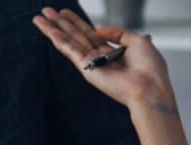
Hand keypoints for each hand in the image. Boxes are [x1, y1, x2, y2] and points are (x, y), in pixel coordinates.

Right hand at [33, 7, 172, 107]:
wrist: (150, 88)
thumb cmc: (150, 70)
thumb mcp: (137, 41)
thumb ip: (118, 32)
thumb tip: (99, 27)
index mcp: (112, 52)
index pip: (89, 34)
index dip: (76, 22)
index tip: (64, 12)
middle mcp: (99, 59)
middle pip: (75, 36)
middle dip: (60, 23)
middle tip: (46, 11)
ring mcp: (92, 65)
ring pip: (69, 42)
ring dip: (53, 30)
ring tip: (40, 19)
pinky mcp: (88, 70)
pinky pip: (71, 52)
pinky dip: (59, 41)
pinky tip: (49, 32)